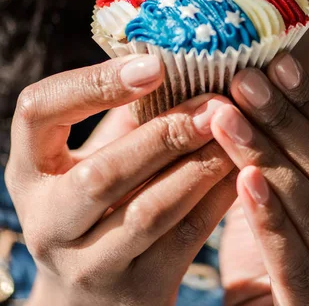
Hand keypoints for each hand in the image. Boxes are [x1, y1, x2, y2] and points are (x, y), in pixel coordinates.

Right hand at [5, 54, 236, 305]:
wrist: (88, 293)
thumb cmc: (98, 200)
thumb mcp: (95, 154)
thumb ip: (125, 115)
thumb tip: (181, 61)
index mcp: (30, 170)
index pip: (38, 111)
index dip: (93, 84)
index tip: (152, 67)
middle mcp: (48, 222)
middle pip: (102, 175)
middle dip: (165, 134)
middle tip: (215, 103)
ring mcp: (86, 266)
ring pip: (149, 210)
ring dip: (200, 165)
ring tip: (235, 130)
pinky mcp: (135, 293)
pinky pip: (185, 240)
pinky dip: (217, 199)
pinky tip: (243, 168)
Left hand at [211, 52, 308, 304]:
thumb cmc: (268, 257)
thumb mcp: (283, 198)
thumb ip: (284, 153)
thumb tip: (257, 77)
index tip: (277, 63)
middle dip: (286, 122)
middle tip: (245, 79)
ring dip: (268, 156)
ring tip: (226, 115)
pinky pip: (295, 267)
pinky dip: (270, 220)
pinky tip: (243, 178)